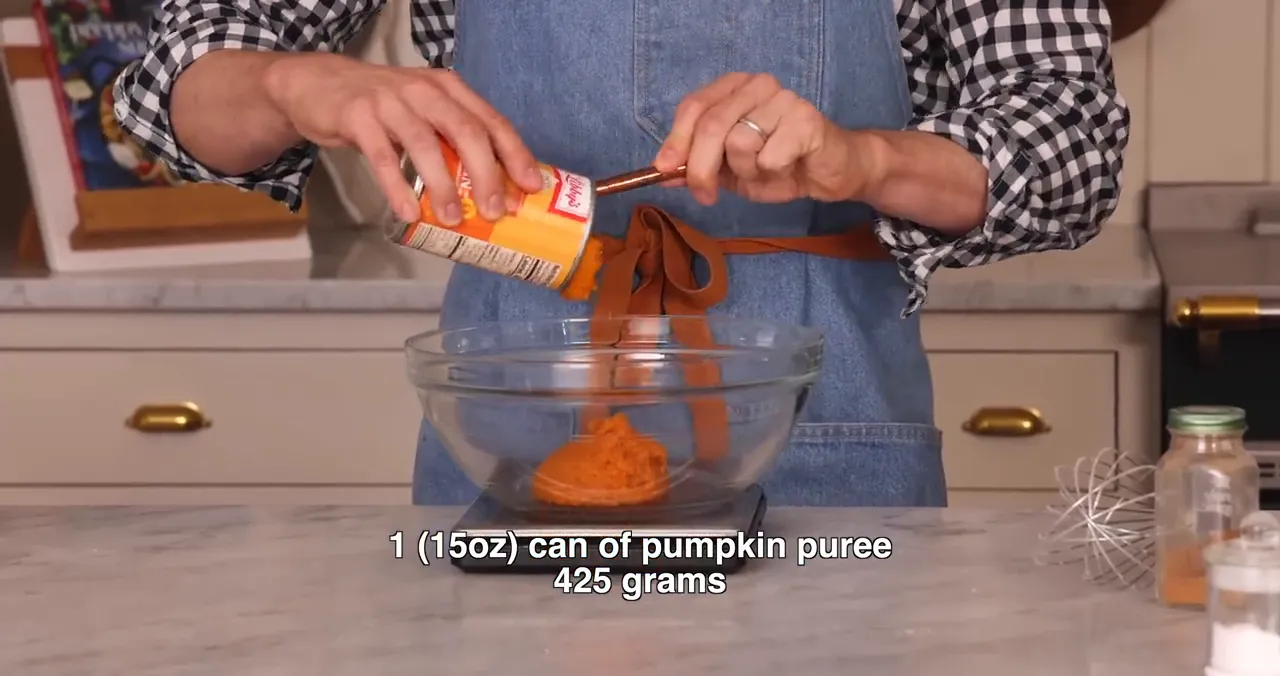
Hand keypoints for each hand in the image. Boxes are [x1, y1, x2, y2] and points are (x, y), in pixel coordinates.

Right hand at [263, 53, 542, 222]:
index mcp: (450, 89)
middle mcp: (425, 90)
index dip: (515, 154)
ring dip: (443, 185)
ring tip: (453, 218)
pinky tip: (408, 213)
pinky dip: (397, 187)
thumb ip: (453, 141)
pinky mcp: (358, 116)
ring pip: (425, 144)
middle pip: (466, 131)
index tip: (530, 187)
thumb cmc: (385, 108)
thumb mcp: (426, 112)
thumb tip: (494, 192)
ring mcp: (390, 101)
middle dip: (486, 173)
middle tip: (496, 211)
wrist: (320, 85)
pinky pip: (382, 157)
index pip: (492, 121)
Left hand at [652, 72, 883, 205]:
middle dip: (701, 168)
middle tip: (705, 195)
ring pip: (739, 143)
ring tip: (766, 171)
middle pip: (711, 125)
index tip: (664, 170)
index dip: (675, 140)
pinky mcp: (805, 119)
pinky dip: (773, 173)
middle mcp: (756, 84)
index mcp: (733, 88)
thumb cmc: (778, 164)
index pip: (693, 106)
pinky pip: (769, 157)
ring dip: (747, 172)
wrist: (829, 171)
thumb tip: (660, 171)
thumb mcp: (728, 169)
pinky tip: (788, 167)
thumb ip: (696, 165)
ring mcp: (783, 98)